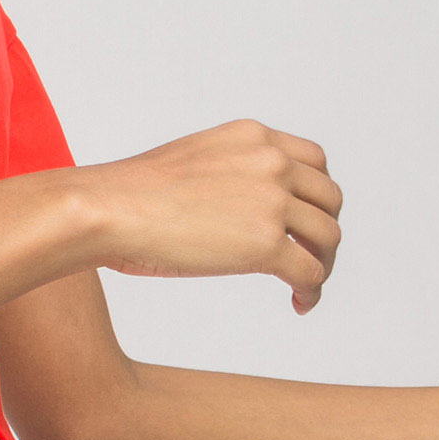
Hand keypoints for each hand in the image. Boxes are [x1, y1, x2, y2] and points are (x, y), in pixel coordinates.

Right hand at [89, 119, 342, 311]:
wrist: (109, 208)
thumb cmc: (131, 194)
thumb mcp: (193, 161)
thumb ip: (228, 174)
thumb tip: (235, 211)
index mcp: (253, 136)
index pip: (314, 160)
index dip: (316, 194)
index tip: (305, 218)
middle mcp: (271, 161)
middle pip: (330, 197)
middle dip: (323, 229)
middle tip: (309, 255)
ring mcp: (271, 201)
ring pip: (328, 236)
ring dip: (322, 263)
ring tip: (306, 284)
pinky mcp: (266, 244)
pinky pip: (310, 272)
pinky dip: (312, 291)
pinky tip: (300, 303)